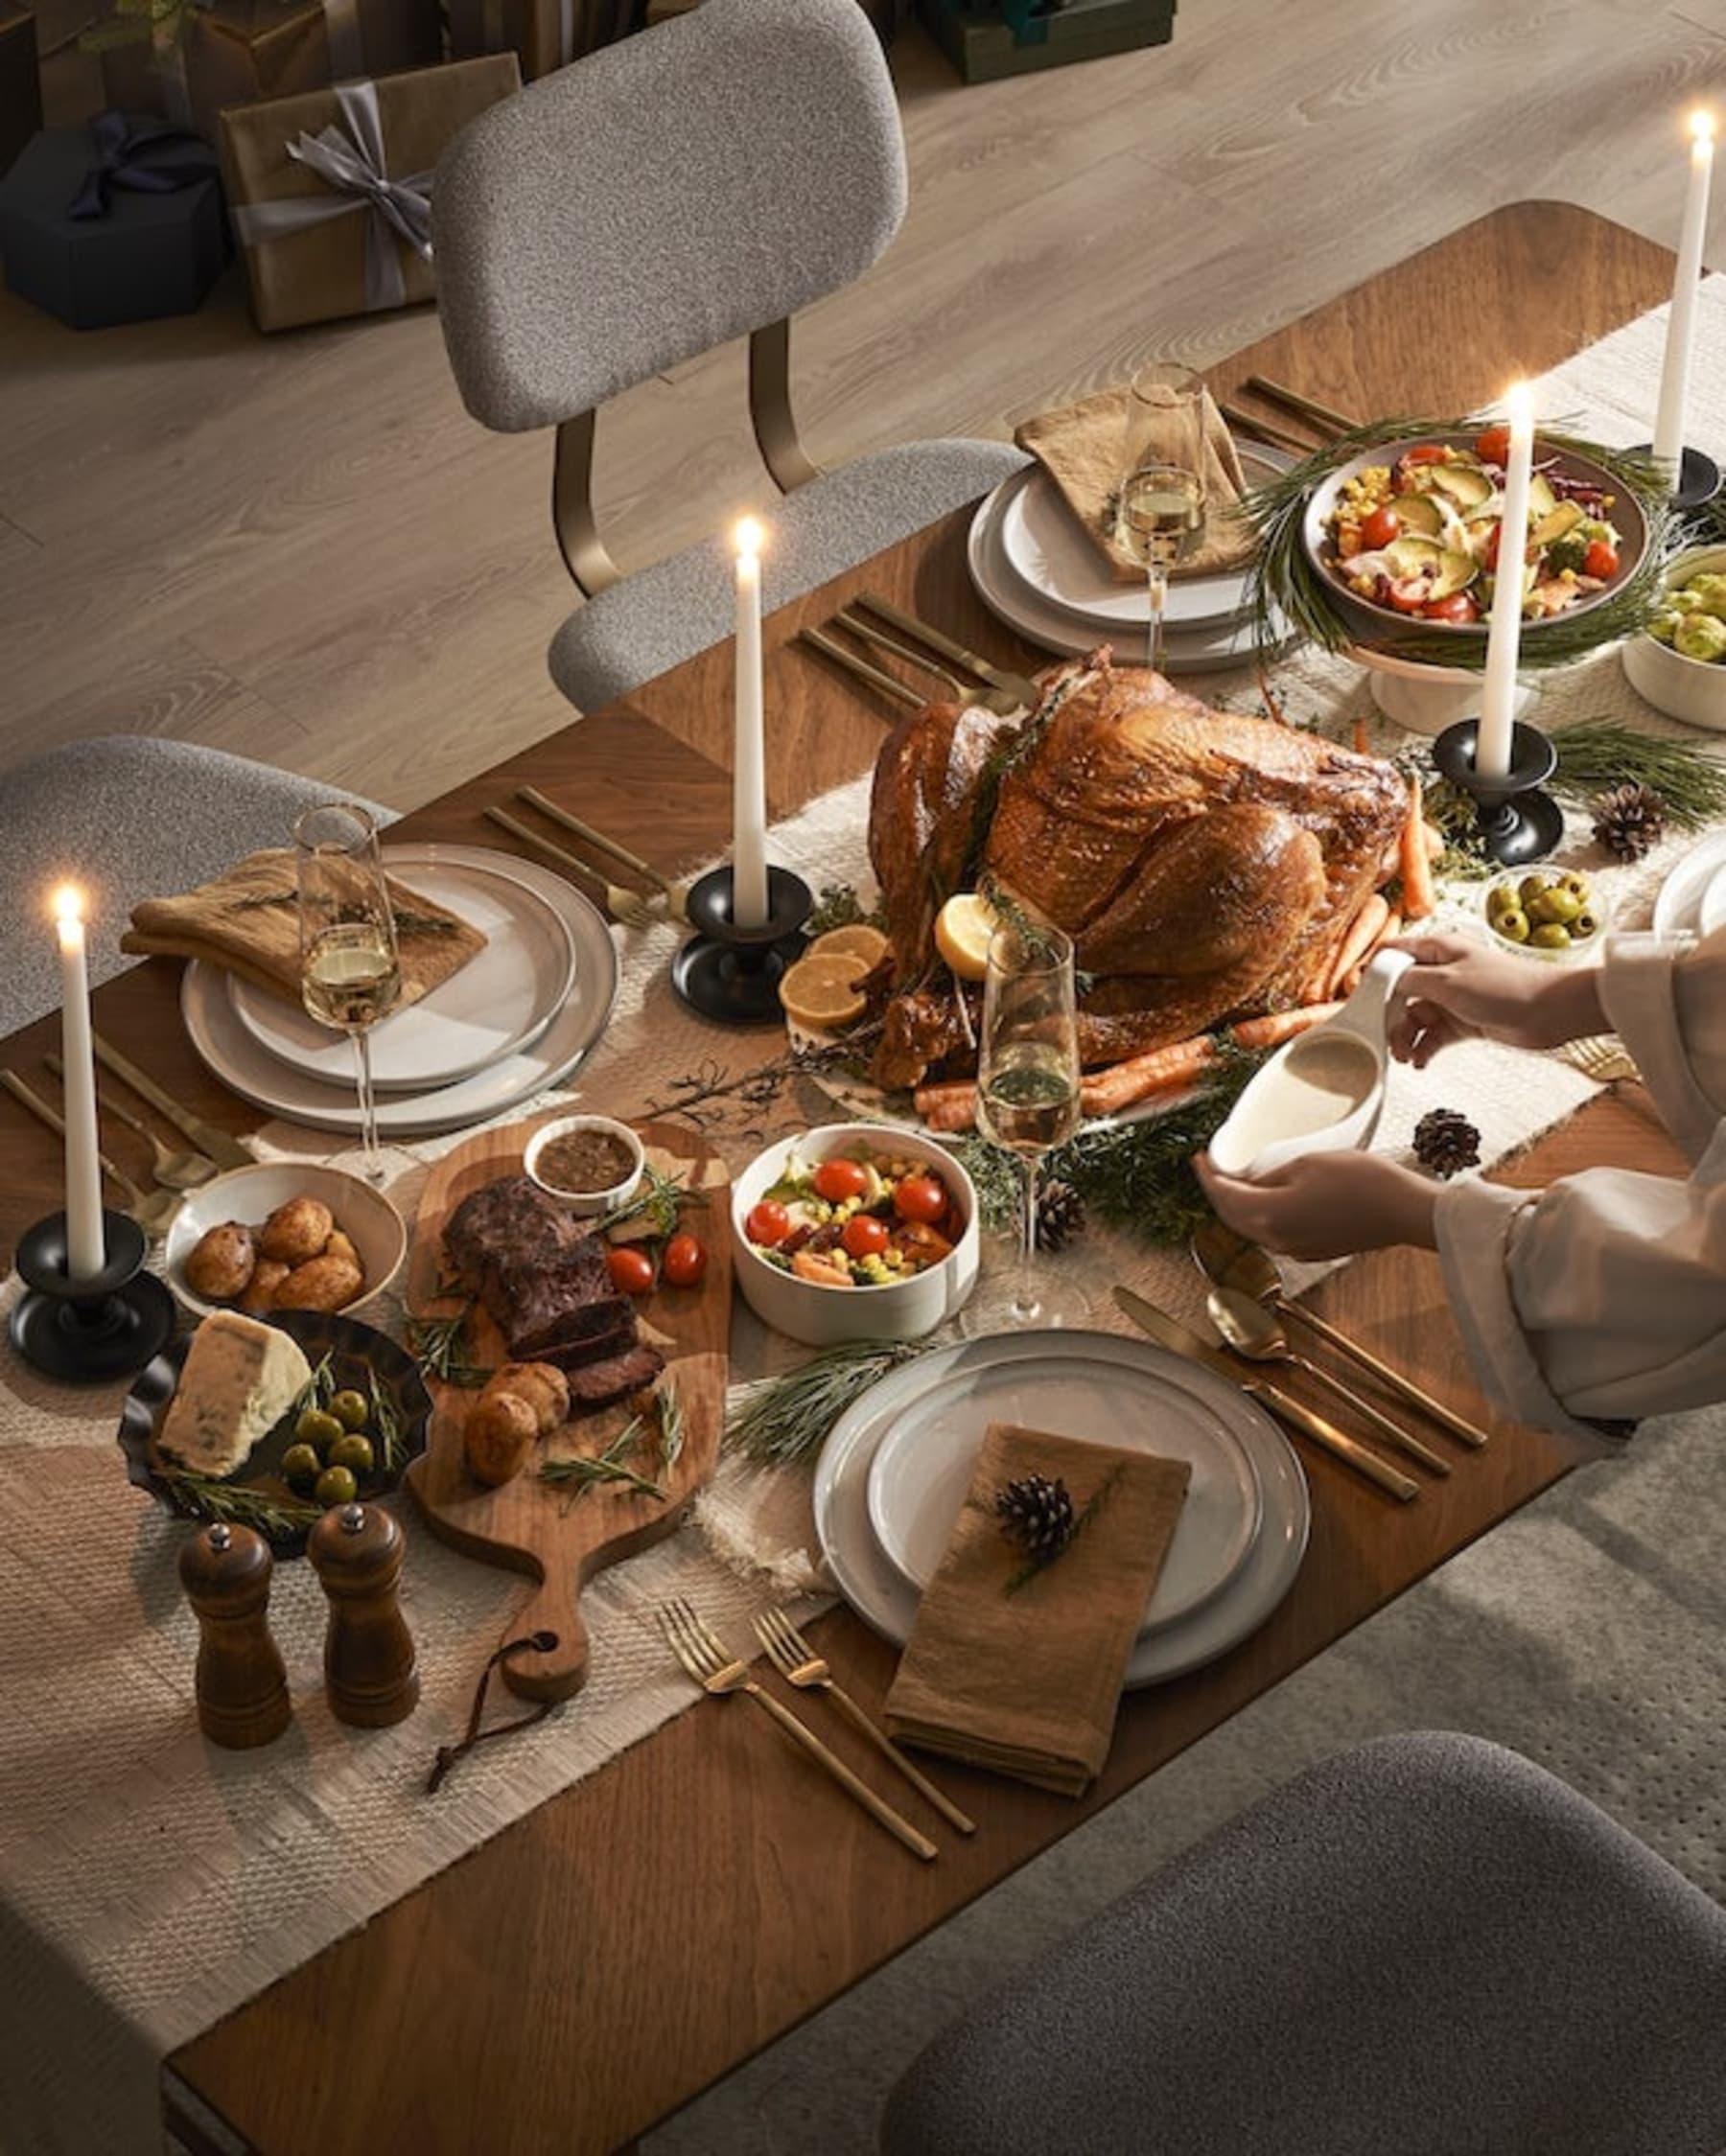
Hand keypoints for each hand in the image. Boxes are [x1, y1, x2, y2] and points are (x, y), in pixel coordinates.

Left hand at [1195, 1149, 1438, 1261]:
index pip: (1222, 1196)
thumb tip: (1250, 1181)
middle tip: (1215, 1167)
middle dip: (1219, 1192)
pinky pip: (1276, 1232)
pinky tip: (1271, 1197)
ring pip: (1254, 1226)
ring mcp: (1295, 1248)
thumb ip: (1269, 1174)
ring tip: (1239, 1178)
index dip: (1207, 1176)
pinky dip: (1265, 1215)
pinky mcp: (1313, 1249)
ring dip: (1241, 1205)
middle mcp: (1276, 1240)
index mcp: (1269, 1215)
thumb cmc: (1362, 1183)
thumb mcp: (1306, 1163)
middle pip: (1233, 1216)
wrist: (1403, 1211)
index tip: (1199, 1159)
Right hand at [1385, 933, 1604, 1066]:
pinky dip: (1424, 1048)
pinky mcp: (1464, 1021)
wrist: (1550, 1012)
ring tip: (1406, 1057)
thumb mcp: (1448, 981)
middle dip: (1389, 1018)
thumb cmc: (1505, 987)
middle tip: (1385, 1039)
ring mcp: (1453, 998)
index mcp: (1437, 949)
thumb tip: (1381, 979)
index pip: (1393, 954)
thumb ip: (1409, 980)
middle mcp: (1442, 972)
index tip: (1359, 999)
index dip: (1373, 975)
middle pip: (1400, 993)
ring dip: (1406, 1038)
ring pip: (1415, 1018)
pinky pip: (1433, 1035)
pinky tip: (1421, 1061)